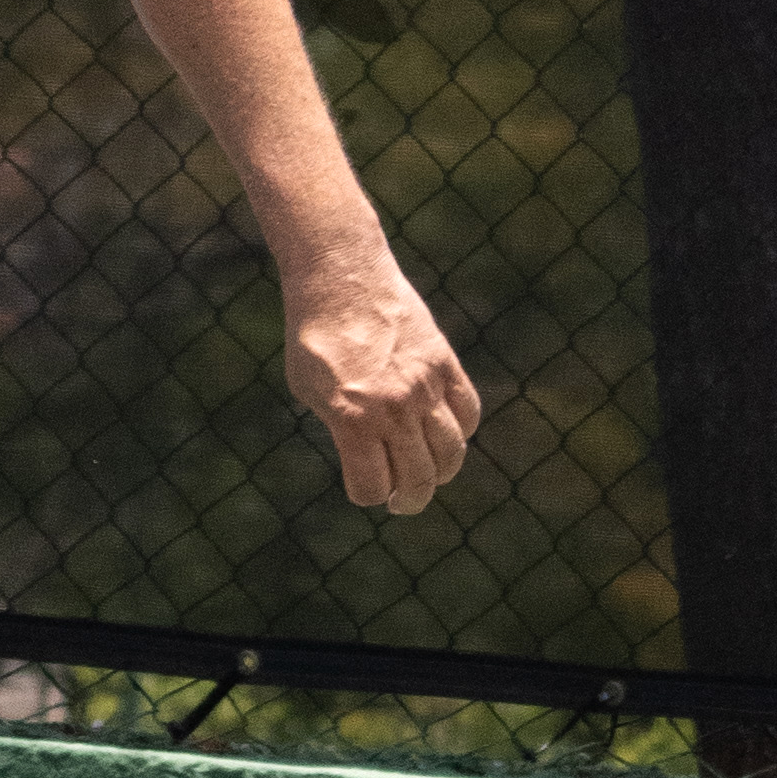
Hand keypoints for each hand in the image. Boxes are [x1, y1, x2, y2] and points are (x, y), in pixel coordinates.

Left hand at [284, 248, 481, 515]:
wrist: (342, 277)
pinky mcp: (445, 363)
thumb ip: (340, 429)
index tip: (365, 488)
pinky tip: (442, 433)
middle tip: (402, 500)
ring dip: (440, 472)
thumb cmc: (314, 337)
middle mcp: (394, 407)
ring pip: (451, 452)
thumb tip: (368, 460)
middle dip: (409, 499)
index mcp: (353, 419)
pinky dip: (460, 431)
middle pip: (419, 479)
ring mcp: (425, 385)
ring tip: (427, 473)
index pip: (374, 487)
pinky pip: (467, 412)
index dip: (367, 495)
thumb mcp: (308, 391)